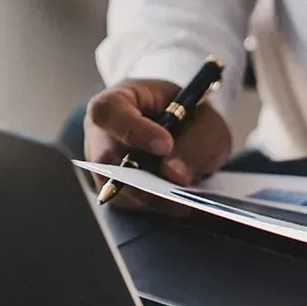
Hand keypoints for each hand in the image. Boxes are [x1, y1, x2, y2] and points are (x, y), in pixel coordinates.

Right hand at [84, 79, 232, 211]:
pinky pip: (131, 204)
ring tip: (186, 196)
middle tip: (181, 186)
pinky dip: (157, 205)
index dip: (133, 131)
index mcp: (119, 101)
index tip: (165, 146)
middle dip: (147, 178)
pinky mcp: (115, 192)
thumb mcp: (205, 122)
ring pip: (119, 189)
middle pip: (108, 160)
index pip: (108, 112)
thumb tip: (173, 175)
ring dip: (155, 195)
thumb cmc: (193, 119)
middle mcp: (101, 134)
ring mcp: (103, 165)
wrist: (190, 133)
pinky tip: (179, 201)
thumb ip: (194, 143)